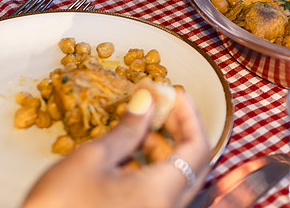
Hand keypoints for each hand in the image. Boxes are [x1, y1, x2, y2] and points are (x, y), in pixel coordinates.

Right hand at [21, 88, 209, 207]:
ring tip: (138, 129)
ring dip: (163, 151)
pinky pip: (160, 196)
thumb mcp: (91, 159)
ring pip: (177, 181)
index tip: (173, 93)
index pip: (198, 146)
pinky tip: (126, 159)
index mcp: (163, 193)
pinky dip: (151, 173)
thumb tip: (147, 100)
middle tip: (159, 107)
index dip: (189, 115)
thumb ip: (127, 129)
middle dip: (179, 131)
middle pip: (193, 165)